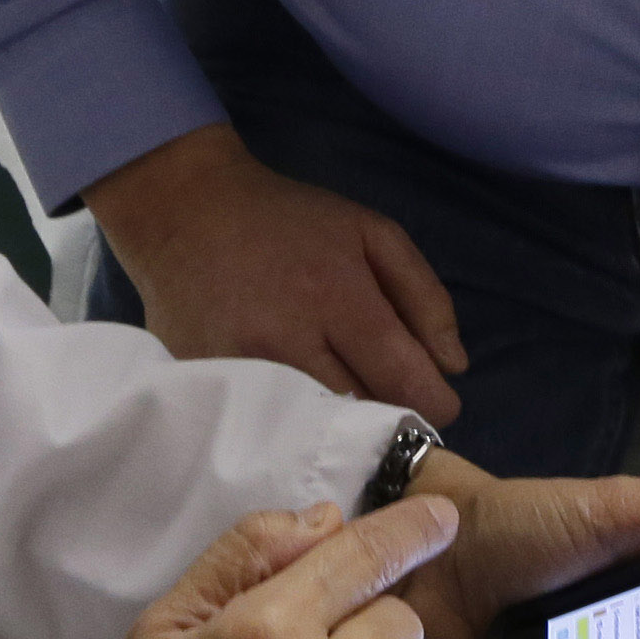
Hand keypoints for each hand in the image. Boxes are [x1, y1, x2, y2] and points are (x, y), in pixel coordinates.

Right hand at [82, 124, 468, 422]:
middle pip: (362, 413)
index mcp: (338, 297)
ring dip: (340, 423)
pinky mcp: (208, 386)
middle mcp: (289, 340)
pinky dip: (291, 423)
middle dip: (388, 412)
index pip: (405, 381)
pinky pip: (267, 425)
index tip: (438, 403)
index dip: (433, 404)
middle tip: (387, 396)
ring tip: (345, 399)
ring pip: (316, 428)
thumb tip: (455, 367)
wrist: (184, 210)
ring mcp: (243, 369)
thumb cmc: (289, 221)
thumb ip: (424, 296)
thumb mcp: (371, 232)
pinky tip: (297, 404)